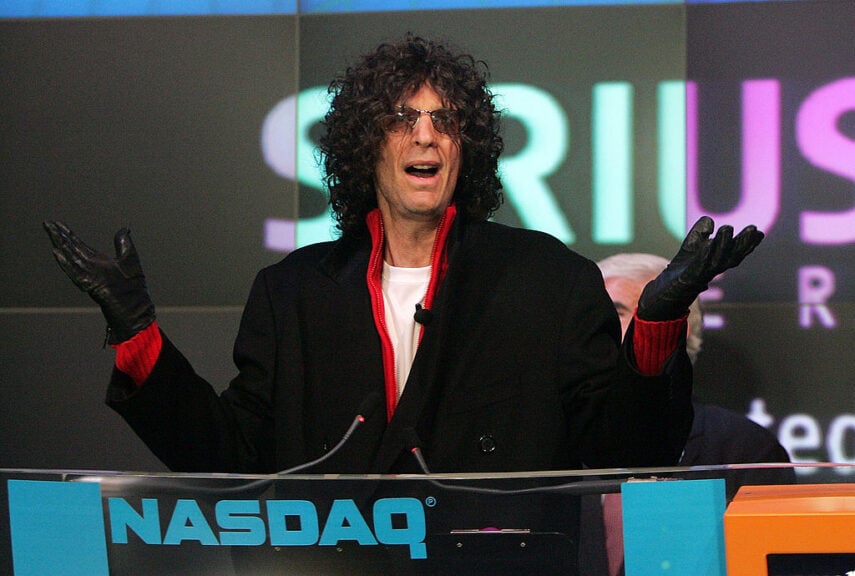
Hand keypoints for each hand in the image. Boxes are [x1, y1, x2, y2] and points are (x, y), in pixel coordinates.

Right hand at [44, 221, 155, 343]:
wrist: (135, 309)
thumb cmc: (132, 288)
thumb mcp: (129, 259)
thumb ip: (123, 244)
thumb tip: (123, 229)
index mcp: (97, 262)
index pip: (79, 246)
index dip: (69, 234)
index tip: (58, 224)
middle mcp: (91, 268)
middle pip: (72, 249)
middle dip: (60, 236)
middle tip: (48, 223)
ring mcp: (90, 276)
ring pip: (72, 258)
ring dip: (61, 245)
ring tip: (52, 232)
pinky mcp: (92, 285)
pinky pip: (76, 273)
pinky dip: (67, 263)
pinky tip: (57, 253)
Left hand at [637, 216, 764, 320]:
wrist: (663, 297)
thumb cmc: (679, 273)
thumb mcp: (689, 249)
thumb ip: (699, 235)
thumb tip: (709, 220)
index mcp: (715, 263)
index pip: (734, 253)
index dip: (746, 244)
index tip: (758, 232)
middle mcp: (711, 270)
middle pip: (730, 257)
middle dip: (742, 244)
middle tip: (753, 230)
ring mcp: (700, 276)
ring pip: (716, 260)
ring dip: (723, 245)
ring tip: (728, 229)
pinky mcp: (687, 279)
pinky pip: (697, 266)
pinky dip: (704, 255)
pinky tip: (708, 243)